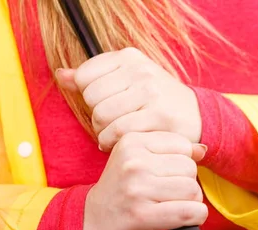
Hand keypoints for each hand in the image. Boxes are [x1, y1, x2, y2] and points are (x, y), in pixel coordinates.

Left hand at [56, 48, 201, 149]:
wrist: (196, 116)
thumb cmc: (156, 101)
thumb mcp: (126, 82)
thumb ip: (93, 78)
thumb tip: (61, 75)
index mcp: (129, 57)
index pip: (84, 77)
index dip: (89, 97)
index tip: (104, 106)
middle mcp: (140, 70)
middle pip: (91, 98)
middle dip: (95, 117)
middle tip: (108, 125)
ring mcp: (151, 91)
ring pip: (103, 115)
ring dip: (102, 133)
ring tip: (113, 136)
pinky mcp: (159, 115)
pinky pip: (120, 131)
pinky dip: (112, 142)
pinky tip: (118, 144)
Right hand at [83, 131, 207, 229]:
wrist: (90, 222)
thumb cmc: (120, 191)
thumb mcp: (138, 161)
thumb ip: (169, 152)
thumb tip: (202, 150)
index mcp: (132, 141)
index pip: (183, 145)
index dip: (182, 164)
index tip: (167, 176)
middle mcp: (134, 162)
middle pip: (189, 168)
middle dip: (187, 184)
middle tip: (169, 195)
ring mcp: (137, 189)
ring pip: (192, 190)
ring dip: (191, 202)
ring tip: (173, 206)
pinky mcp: (143, 215)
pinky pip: (188, 212)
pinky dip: (195, 217)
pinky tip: (186, 219)